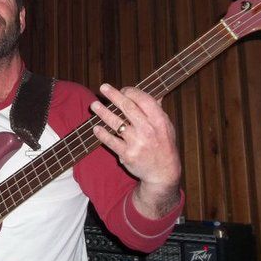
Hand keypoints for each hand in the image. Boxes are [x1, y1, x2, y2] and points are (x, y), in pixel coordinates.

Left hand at [91, 84, 180, 216]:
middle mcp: (148, 130)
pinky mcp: (127, 154)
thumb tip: (155, 93)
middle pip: (127, 107)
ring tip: (94, 105)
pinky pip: (110, 141)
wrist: (163, 173)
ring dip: (103, 112)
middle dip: (113, 95)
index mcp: (159, 120)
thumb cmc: (164, 146)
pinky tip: (96, 127)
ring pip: (116, 123)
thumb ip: (158, 111)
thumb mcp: (166, 127)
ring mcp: (137, 142)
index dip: (131, 92)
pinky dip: (102, 134)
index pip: (143, 99)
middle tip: (103, 88)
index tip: (123, 89)